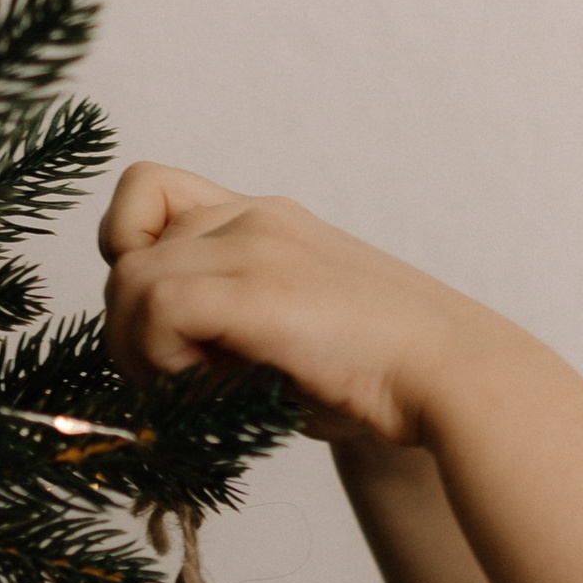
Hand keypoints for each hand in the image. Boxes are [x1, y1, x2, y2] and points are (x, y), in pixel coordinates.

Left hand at [97, 162, 495, 446]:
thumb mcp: (295, 337)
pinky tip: (209, 390)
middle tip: (177, 380)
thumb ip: (234, 333)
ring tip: (193, 391)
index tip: (155, 317)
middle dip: (130, 326)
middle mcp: (256, 217)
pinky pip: (154, 307)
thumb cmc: (386, 379)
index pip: (149, 191)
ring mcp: (257, 246)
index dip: (126, 249)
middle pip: (125, 246)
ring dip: (140, 349)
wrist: (457, 379)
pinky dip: (159, 358)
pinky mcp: (258, 288)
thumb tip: (163, 374)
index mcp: (267, 220)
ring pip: (129, 279)